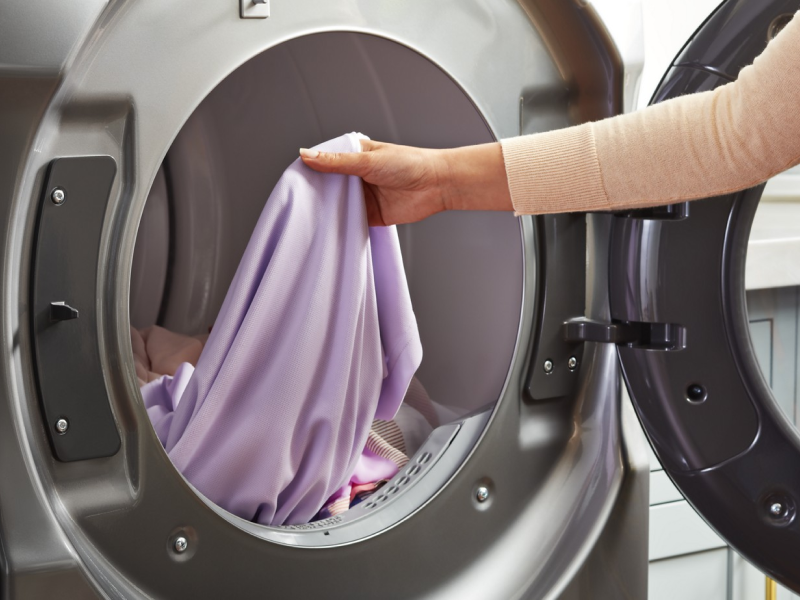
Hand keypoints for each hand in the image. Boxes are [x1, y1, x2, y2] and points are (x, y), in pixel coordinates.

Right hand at [299, 139, 512, 226]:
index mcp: (354, 155)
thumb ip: (336, 161)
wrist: (437, 185)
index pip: (324, 160)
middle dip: (316, 193)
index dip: (309, 169)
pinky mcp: (371, 215)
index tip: (291, 179)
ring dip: (327, 210)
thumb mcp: (368, 160)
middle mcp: (356, 175)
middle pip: (328, 185)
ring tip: (308, 217)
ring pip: (338, 204)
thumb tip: (306, 155)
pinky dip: (341, 225)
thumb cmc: (410, 163)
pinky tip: (328, 228)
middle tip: (296, 202)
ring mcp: (363, 196)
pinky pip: (351, 221)